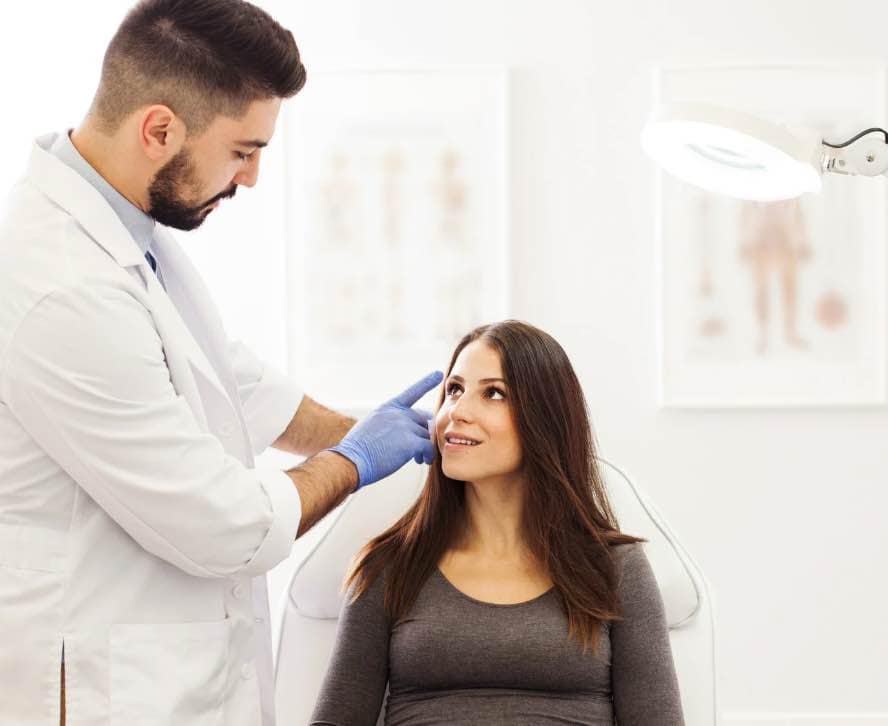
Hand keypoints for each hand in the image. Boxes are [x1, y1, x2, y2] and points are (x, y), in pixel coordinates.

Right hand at [328, 371, 442, 487]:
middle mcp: (398, 413)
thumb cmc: (358, 449)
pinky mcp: (411, 442)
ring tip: (417, 458)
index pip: (412, 392)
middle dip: (422, 433)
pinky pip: (428, 447)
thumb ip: (389, 422)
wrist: (352, 460)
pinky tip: (423, 461)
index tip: (439, 374)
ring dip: (423, 447)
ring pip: (426, 435)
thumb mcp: (371, 425)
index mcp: (388, 408)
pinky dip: (428, 455)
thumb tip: (405, 430)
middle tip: (418, 449)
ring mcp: (405, 426)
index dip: (426, 382)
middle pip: (423, 420)